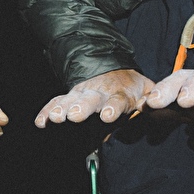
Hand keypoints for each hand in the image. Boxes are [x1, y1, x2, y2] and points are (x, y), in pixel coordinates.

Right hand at [34, 69, 153, 127]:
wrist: (116, 71)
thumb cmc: (133, 88)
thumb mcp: (146, 92)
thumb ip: (151, 102)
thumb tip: (152, 112)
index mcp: (122, 94)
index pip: (117, 100)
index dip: (112, 107)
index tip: (107, 116)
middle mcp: (100, 93)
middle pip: (90, 100)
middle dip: (82, 107)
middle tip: (74, 115)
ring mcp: (83, 93)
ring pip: (71, 100)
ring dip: (62, 108)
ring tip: (55, 118)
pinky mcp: (71, 95)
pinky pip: (57, 101)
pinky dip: (48, 111)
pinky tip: (40, 122)